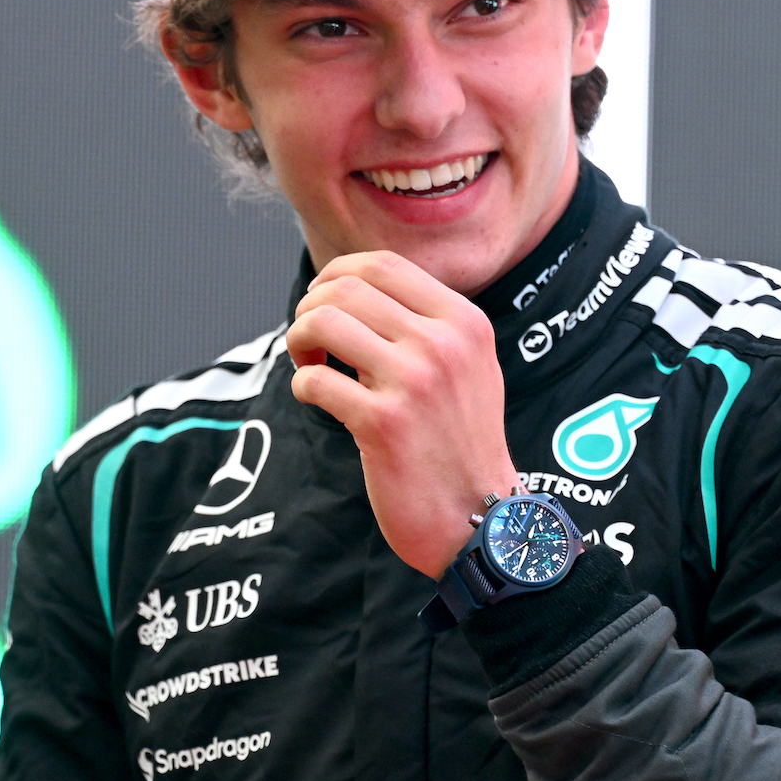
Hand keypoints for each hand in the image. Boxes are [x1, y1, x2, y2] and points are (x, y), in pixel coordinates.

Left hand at [286, 251, 517, 577]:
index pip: (383, 264)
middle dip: (311, 308)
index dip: (337, 275)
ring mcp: (414, 382)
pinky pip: (315, 381)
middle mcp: (443, 344)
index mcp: (464, 322)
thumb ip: (429, 325)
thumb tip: (357, 290)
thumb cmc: (463, 442)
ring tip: (311, 365)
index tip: (324, 302)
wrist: (481, 516)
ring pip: (324, 322)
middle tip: (311, 341)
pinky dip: (303, 386)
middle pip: (346, 288)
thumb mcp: (470, 366)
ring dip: (300, 340)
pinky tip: (319, 400)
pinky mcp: (383, 424)